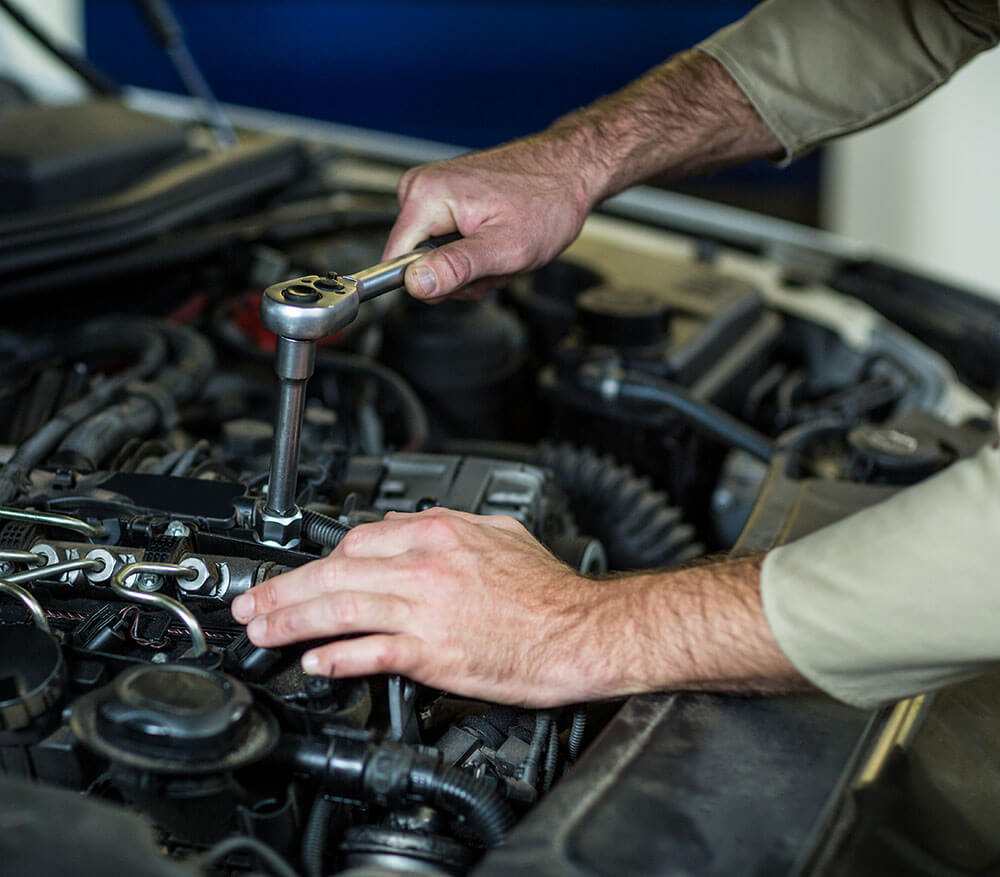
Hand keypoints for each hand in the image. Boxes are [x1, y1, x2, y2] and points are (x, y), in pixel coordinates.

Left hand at [230, 508, 623, 706]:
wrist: (581, 630)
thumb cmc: (546, 589)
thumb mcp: (498, 532)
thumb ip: (445, 527)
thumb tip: (404, 527)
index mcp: (439, 533)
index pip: (358, 540)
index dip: (320, 562)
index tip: (302, 575)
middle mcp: (425, 566)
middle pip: (335, 573)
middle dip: (283, 590)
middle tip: (252, 605)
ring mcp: (425, 609)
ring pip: (340, 609)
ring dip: (292, 621)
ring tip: (263, 633)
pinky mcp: (432, 652)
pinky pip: (371, 652)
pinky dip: (336, 657)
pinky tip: (314, 663)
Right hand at [382, 132, 601, 301]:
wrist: (570, 170)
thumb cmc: (548, 201)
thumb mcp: (506, 248)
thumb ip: (458, 268)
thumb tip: (416, 284)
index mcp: (427, 196)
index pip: (395, 261)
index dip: (431, 283)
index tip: (467, 278)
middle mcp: (421, 188)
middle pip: (417, 263)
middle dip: (460, 276)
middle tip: (496, 262)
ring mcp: (433, 192)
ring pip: (435, 259)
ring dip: (473, 267)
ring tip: (501, 248)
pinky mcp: (445, 198)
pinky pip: (447, 244)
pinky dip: (475, 252)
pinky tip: (497, 240)